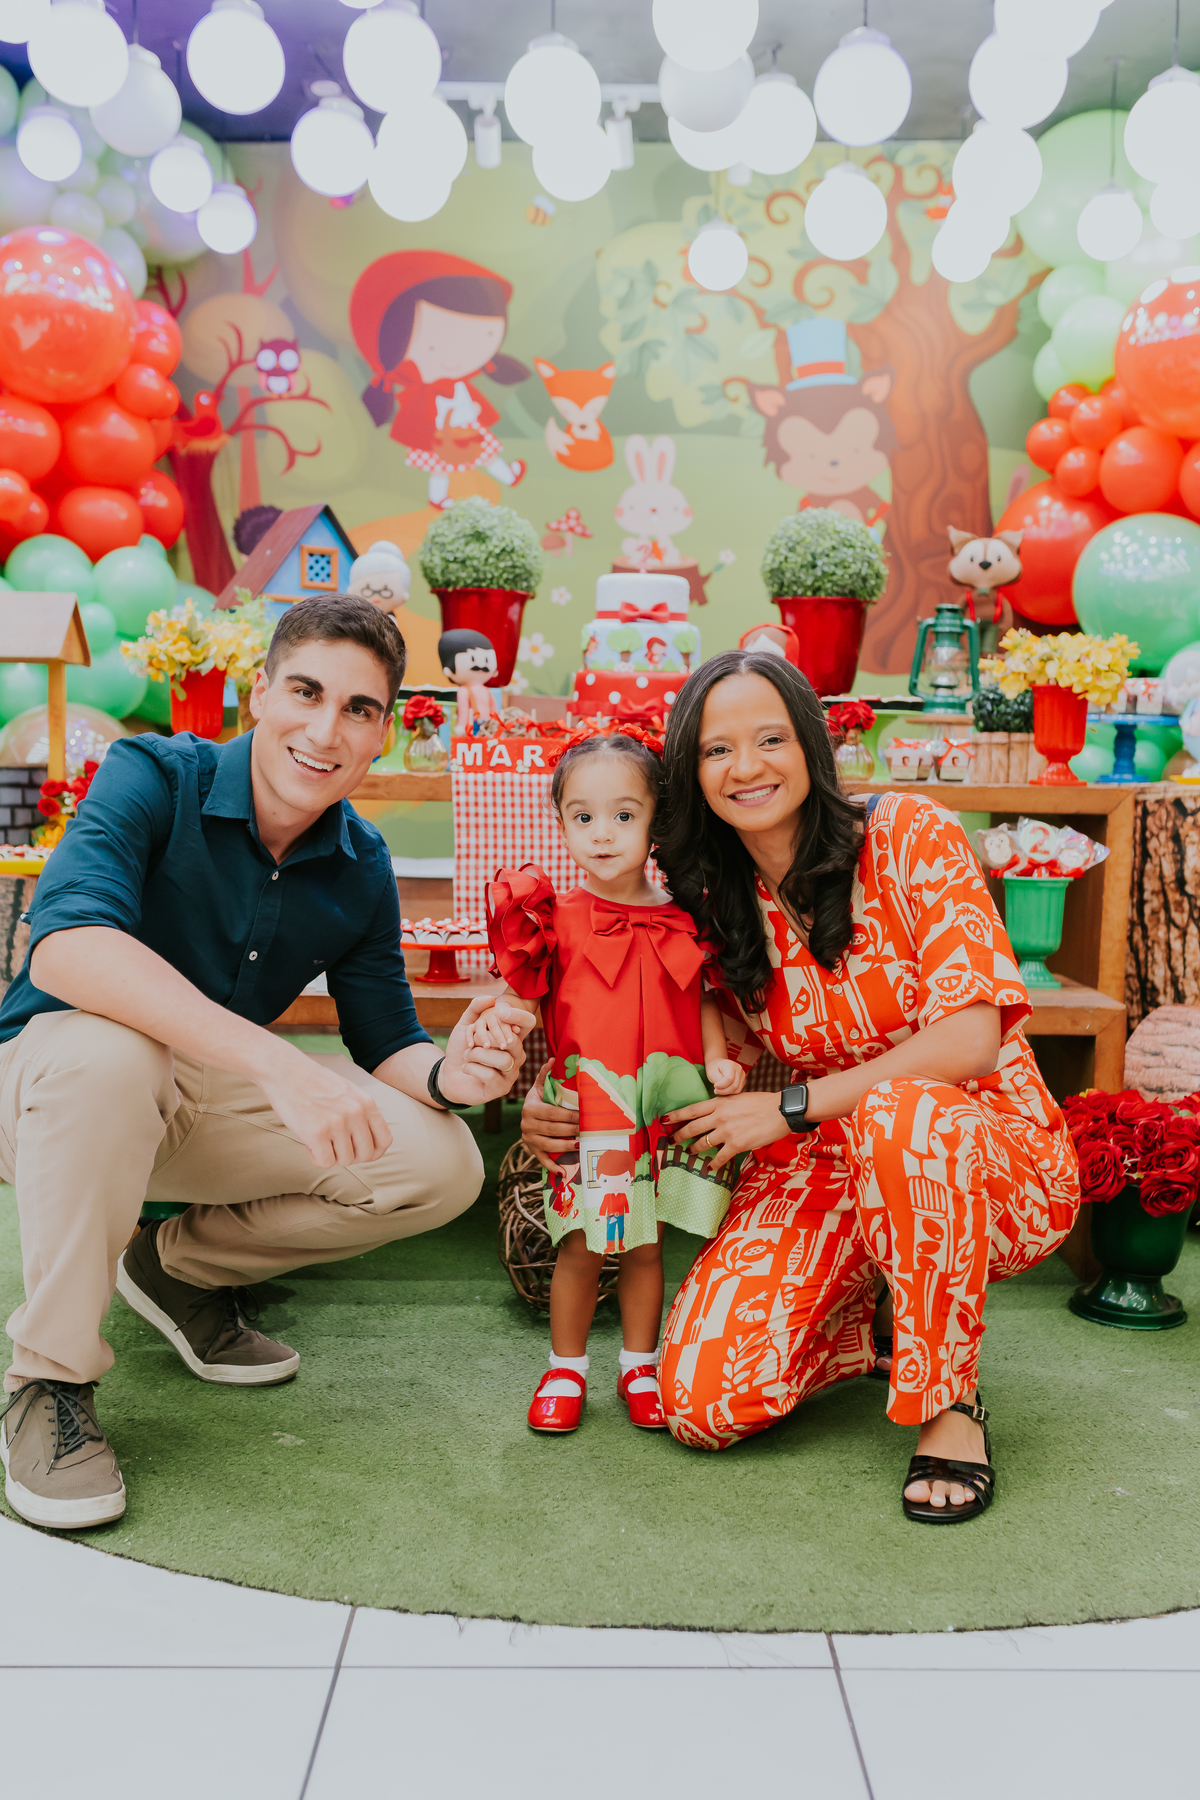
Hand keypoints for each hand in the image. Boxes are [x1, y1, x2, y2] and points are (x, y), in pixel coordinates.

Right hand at [258, 1056, 391, 1169]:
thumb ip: (362, 1113)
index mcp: (366, 1103)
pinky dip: (316, 1158)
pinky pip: (326, 1162)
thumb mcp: (349, 1092)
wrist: (285, 1071)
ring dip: (332, 1156)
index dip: (373, 1152)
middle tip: (334, 1146)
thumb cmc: (315, 1083)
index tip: (358, 1151)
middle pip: (366, 1154)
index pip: (384, 1140)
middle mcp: (356, 1113)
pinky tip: (309, 1144)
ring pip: (345, 1161)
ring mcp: (337, 1123)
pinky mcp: (317, 1133)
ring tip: (320, 1141)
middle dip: (350, 1156)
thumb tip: (371, 1144)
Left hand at [439, 996, 536, 1105]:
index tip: (499, 1011)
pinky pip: (491, 1075)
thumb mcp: (465, 1026)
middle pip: (513, 1042)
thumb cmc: (461, 1049)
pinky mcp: (501, 1088)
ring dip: (478, 1055)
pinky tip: (466, 1068)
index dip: (517, 1016)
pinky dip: (473, 1068)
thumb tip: (490, 998)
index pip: (527, 1023)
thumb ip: (475, 1009)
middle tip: (473, 1041)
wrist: (449, 1074)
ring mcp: (512, 1073)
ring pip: (502, 1059)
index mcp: (512, 1038)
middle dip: (488, 1038)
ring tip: (467, 1055)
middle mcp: (517, 1055)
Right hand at [521, 1060, 578, 1171]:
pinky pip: (542, 1160)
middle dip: (571, 1130)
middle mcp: (527, 1124)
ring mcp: (528, 1139)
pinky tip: (564, 1172)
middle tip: (588, 1130)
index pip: (552, 1113)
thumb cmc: (538, 1099)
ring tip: (581, 1144)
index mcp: (530, 1108)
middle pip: (552, 1129)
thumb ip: (546, 1075)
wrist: (525, 1113)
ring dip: (566, 1146)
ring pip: (549, 1145)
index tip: (583, 1116)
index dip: (568, 1116)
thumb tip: (553, 1059)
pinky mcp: (532, 1150)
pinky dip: (553, 1167)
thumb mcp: (539, 1087)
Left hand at [661, 1090, 790, 1170]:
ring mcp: (727, 1131)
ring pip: (702, 1143)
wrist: (780, 1111)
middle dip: (678, 1135)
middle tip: (670, 1141)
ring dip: (693, 1150)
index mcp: (719, 1103)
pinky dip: (713, 1164)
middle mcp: (719, 1116)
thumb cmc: (762, 1103)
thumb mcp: (738, 1098)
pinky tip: (709, 1168)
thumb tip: (714, 1111)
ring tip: (689, 1153)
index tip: (664, 1120)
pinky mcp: (737, 1145)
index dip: (676, 1116)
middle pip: (692, 1128)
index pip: (691, 1110)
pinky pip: (719, 1157)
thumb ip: (723, 1104)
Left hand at [706, 1058, 745, 1096]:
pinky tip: (724, 1089)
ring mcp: (742, 1075)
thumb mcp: (712, 1073)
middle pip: (734, 1086)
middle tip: (716, 1090)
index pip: (729, 1079)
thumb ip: (718, 1080)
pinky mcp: (742, 1081)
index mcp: (731, 1065)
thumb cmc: (714, 1068)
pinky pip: (738, 1090)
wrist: (718, 1064)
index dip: (722, 1085)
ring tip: (719, 1090)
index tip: (715, 1086)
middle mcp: (739, 1070)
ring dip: (727, 1092)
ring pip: (737, 1090)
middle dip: (724, 1091)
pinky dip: (730, 1092)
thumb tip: (723, 1088)